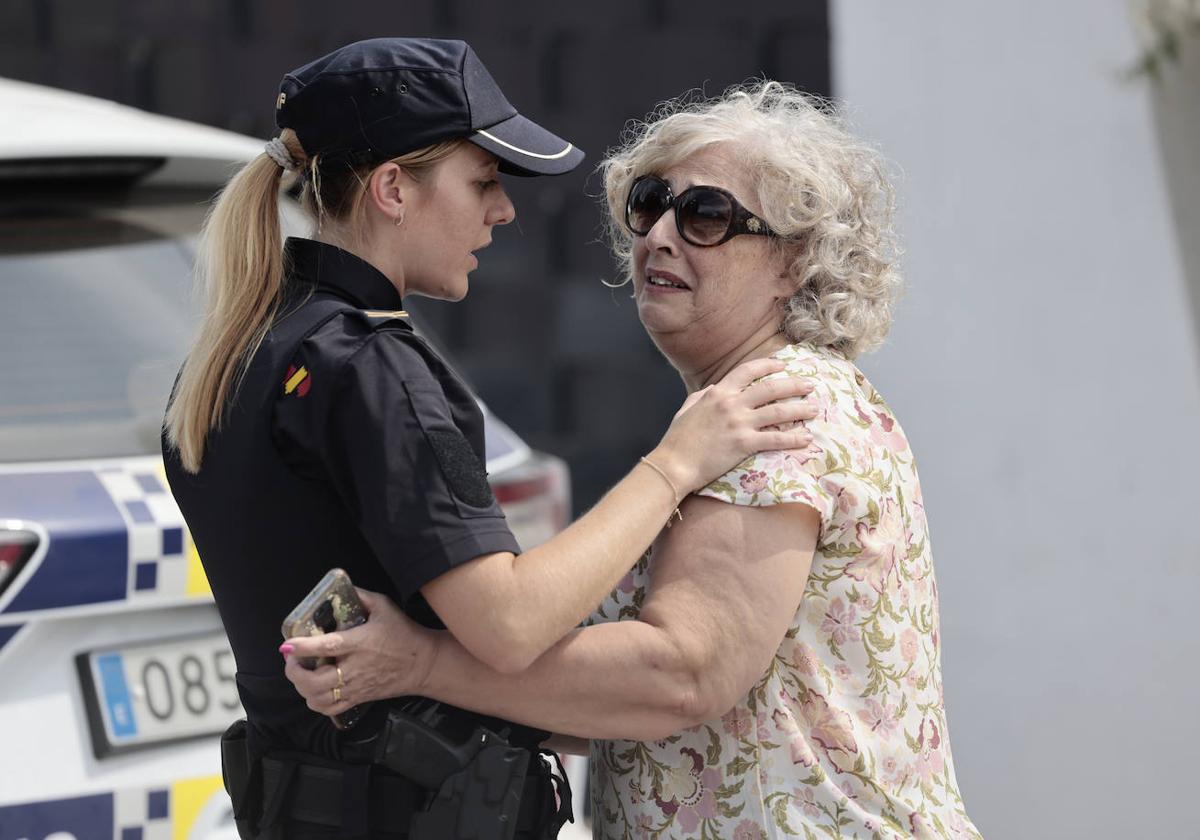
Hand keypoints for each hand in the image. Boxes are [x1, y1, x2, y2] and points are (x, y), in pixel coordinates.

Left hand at [282, 587, 441, 717]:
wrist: (424, 664)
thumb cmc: (404, 634)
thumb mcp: (385, 607)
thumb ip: (361, 596)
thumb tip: (342, 588)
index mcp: (360, 643)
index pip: (327, 647)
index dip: (303, 647)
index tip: (287, 645)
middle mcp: (355, 669)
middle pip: (315, 682)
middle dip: (295, 673)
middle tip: (292, 659)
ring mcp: (356, 687)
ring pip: (318, 699)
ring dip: (302, 688)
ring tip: (301, 674)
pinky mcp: (358, 699)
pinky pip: (329, 709)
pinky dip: (315, 702)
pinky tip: (314, 689)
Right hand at [650, 357, 815, 492]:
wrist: (675, 463)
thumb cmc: (678, 438)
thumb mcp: (688, 408)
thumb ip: (704, 395)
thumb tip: (716, 388)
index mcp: (718, 392)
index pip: (748, 371)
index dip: (768, 366)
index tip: (783, 366)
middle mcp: (731, 403)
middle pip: (770, 388)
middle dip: (794, 384)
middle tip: (810, 385)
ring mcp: (739, 423)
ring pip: (778, 411)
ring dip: (800, 409)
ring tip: (815, 408)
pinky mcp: (744, 444)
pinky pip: (775, 438)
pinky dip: (793, 438)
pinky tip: (806, 439)